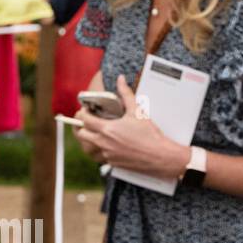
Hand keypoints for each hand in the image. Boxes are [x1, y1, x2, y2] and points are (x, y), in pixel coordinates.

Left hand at [75, 76, 189, 177]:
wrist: (160, 156)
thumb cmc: (150, 135)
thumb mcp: (138, 111)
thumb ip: (126, 94)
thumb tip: (121, 80)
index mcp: (107, 129)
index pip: (84, 120)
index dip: (82, 113)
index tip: (86, 110)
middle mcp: (103, 143)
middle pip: (81, 134)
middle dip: (82, 126)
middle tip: (89, 121)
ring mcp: (107, 154)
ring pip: (90, 145)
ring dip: (92, 138)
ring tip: (100, 131)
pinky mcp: (112, 163)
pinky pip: (101, 154)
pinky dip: (103, 148)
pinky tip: (112, 142)